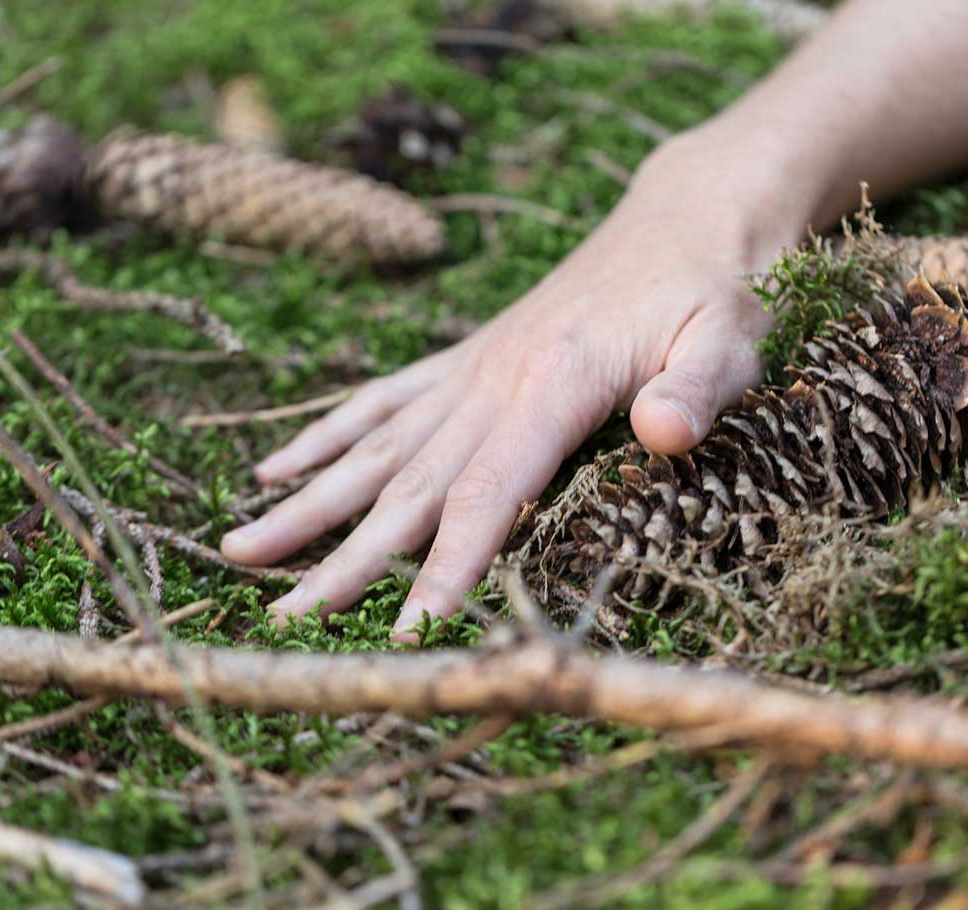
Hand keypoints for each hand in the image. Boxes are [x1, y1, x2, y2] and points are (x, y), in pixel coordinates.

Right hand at [220, 130, 819, 634]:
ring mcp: (470, 370)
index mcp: (553, 384)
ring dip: (306, 505)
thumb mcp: (731, 339)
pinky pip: (380, 403)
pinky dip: (324, 438)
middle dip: (345, 559)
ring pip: (375, 450)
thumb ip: (697, 388)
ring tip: (236, 550)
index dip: (445, 568)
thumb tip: (664, 433)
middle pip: (408, 487)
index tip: (403, 633)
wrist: (687, 218)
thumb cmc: (717, 292)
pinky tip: (273, 470)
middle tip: (282, 619)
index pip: (487, 494)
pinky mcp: (466, 362)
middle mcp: (492, 380)